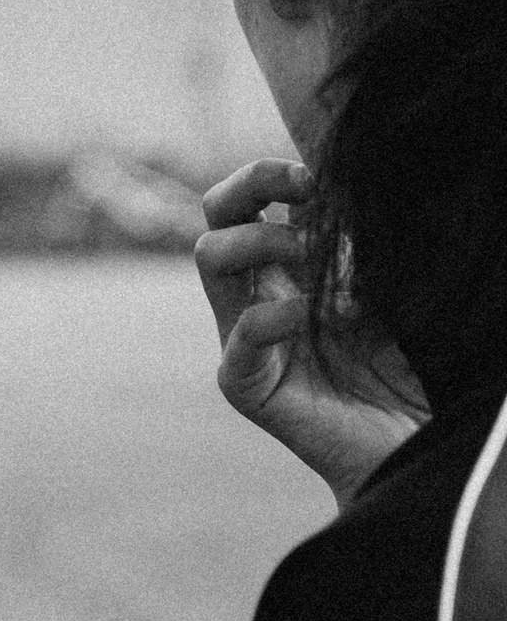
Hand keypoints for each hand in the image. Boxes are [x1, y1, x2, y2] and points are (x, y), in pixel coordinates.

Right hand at [194, 159, 423, 504]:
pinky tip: (312, 318)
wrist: (410, 444)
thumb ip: (360, 249)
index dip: (271, 176)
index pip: (251, 200)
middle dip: (253, 187)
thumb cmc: (406, 368)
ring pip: (211, 256)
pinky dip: (275, 314)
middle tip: (305, 195)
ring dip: (264, 243)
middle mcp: (257, 293)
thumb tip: (342, 200)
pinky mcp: (245, 382)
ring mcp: (243, 336)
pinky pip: (240, 334)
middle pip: (217, 215)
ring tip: (312, 262)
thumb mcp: (389, 290)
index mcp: (287, 268)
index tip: (316, 177)